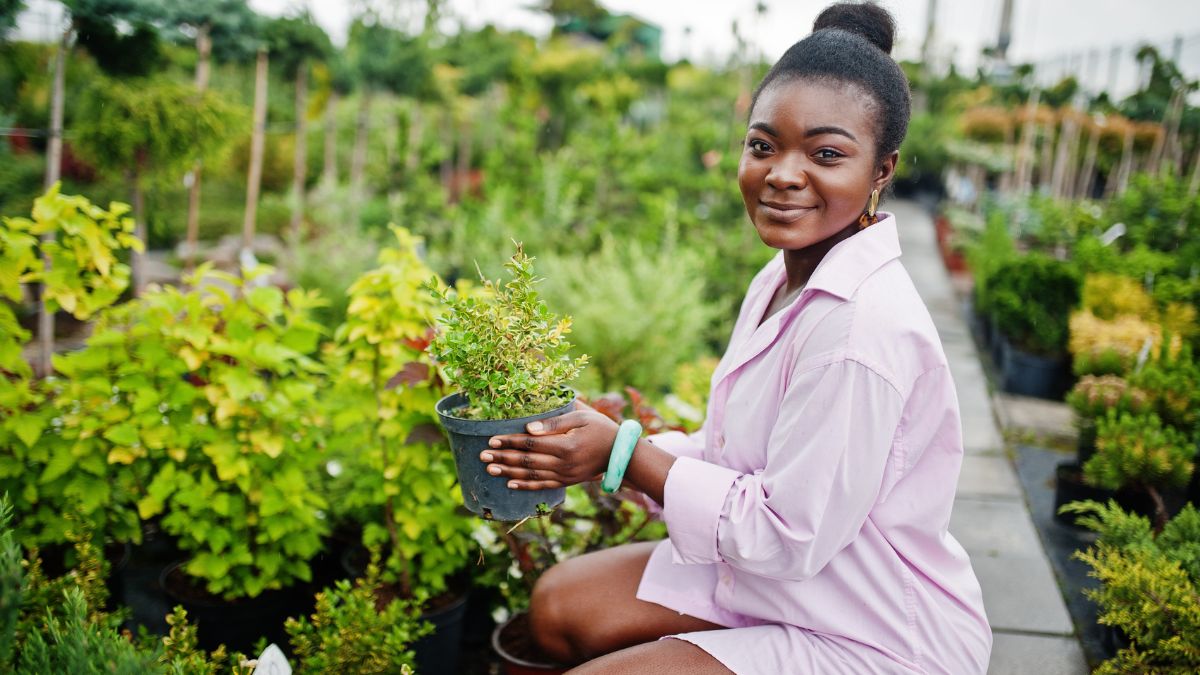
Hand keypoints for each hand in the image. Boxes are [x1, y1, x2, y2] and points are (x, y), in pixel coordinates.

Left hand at [482, 410, 618, 489]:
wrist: (621, 453)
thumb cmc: (601, 428)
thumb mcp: (581, 416)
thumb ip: (555, 421)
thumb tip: (528, 427)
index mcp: (566, 445)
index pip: (530, 444)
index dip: (510, 442)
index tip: (492, 440)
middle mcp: (563, 464)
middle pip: (526, 462)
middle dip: (503, 458)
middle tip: (483, 455)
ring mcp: (565, 476)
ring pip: (531, 475)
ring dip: (508, 473)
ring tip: (490, 469)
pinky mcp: (567, 482)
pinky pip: (542, 486)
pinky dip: (525, 485)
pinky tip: (510, 484)